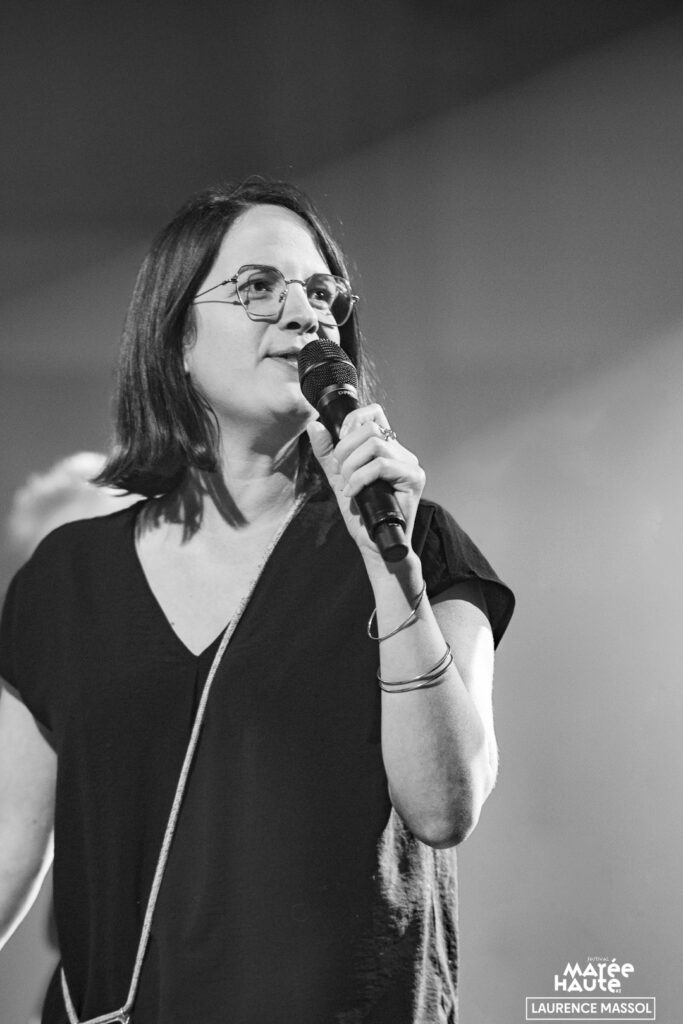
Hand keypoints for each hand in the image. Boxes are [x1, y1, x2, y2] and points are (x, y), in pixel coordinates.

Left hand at [306, 403, 425, 561]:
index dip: (353, 421)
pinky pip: (382, 465)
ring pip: (375, 444)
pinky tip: (354, 494)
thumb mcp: (338, 478)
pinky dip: (361, 478)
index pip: (375, 413)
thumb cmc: (362, 515)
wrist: (375, 544)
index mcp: (386, 449)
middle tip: (342, 474)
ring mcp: (410, 465)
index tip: (340, 442)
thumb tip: (315, 425)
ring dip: (352, 466)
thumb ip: (327, 453)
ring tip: (349, 486)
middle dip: (346, 449)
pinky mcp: (414, 478)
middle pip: (371, 427)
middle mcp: (401, 453)